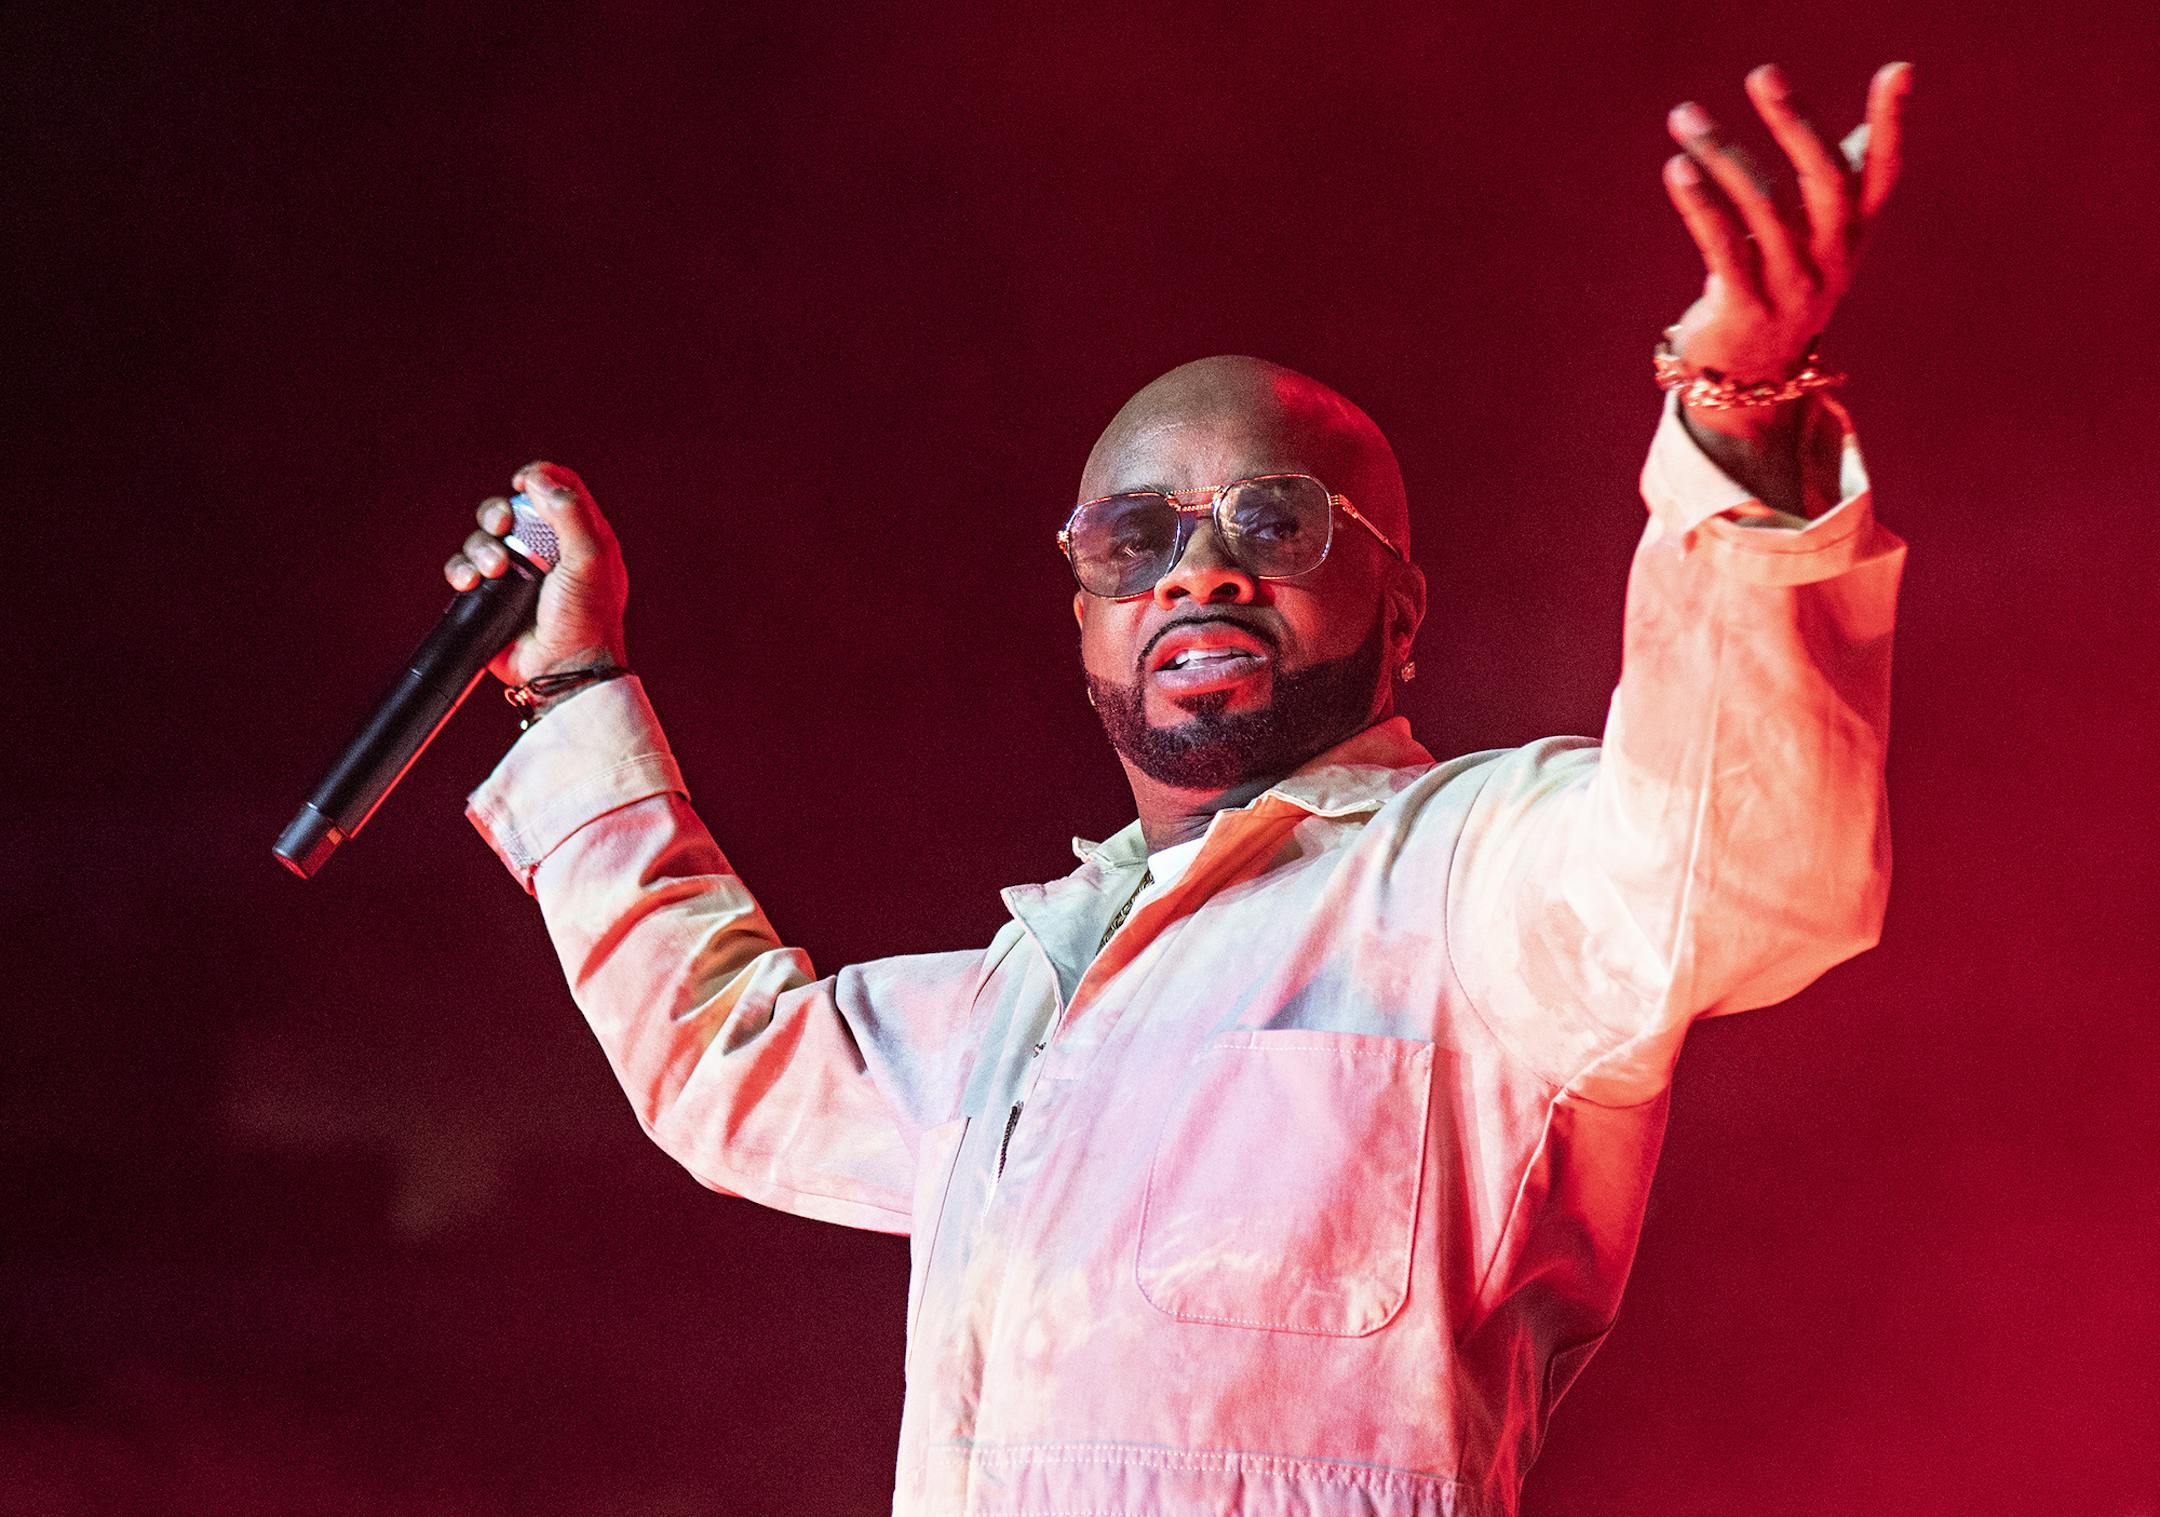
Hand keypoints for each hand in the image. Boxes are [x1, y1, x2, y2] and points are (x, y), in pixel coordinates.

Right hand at [444, 461, 628, 685]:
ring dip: (481, 547)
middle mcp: (547, 551)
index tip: (521, 483)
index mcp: (580, 537)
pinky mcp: (492, 596)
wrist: (562, 671)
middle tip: (501, 527)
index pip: (558, 488)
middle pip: (511, 507)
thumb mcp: (591, 559)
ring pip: (483, 537)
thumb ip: (570, 512)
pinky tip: (470, 583)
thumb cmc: (586, 619)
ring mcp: (518, 574)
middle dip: (498, 511)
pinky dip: (461, 570)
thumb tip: (538, 478)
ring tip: (494, 571)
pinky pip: (464, 569)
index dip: (538, 478)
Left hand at [1661, 62, 1912, 429]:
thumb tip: (1894, 84)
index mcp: (1855, 233)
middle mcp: (1833, 257)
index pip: (1883, 172)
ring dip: (1719, 153)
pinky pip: (1722, 245)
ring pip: (1762, 204)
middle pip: (1824, 178)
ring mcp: (1792, 285)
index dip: (1892, 124)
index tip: (1898, 71)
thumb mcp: (1822, 235)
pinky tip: (1678, 169)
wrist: (1751, 376)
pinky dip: (1699, 203)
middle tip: (1763, 73)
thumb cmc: (1785, 283)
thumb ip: (1843, 172)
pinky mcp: (1746, 308)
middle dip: (1794, 120)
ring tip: (1685, 116)